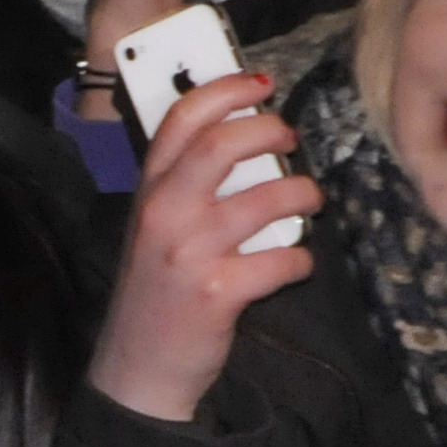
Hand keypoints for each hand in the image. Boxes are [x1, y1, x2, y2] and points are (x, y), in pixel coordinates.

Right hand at [85, 72, 320, 422]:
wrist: (139, 364)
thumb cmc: (157, 286)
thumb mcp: (155, 225)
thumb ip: (185, 183)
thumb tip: (246, 138)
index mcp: (148, 189)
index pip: (181, 119)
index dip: (224, 90)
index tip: (259, 81)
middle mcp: (163, 213)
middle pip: (220, 146)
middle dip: (268, 130)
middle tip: (289, 136)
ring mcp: (189, 253)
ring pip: (263, 201)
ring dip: (300, 193)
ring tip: (308, 198)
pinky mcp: (216, 294)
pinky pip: (279, 261)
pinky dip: (300, 259)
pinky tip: (297, 262)